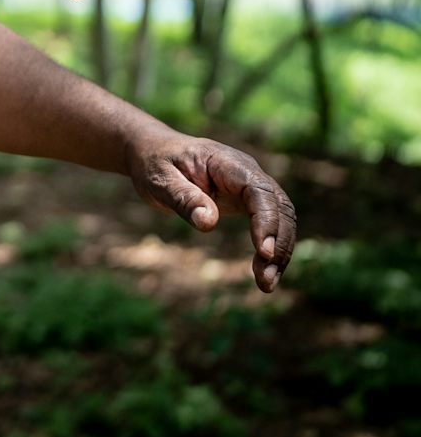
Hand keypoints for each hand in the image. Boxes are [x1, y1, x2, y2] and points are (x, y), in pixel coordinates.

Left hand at [127, 131, 297, 292]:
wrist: (154, 152)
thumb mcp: (159, 179)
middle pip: (279, 207)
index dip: (266, 220)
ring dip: (280, 251)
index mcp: (226, 162)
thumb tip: (208, 223)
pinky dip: (271, 248)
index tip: (264, 251)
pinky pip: (270, 224)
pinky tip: (264, 272)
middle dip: (279, 243)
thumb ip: (183, 198)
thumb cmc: (154, 163)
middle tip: (266, 280)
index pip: (258, 191)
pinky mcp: (247, 201)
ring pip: (281, 218)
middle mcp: (246, 172)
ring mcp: (250, 187)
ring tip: (266, 284)